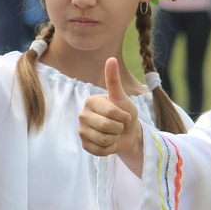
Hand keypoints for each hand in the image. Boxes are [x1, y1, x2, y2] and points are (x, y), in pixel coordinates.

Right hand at [78, 58, 143, 175]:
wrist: (128, 133)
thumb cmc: (126, 113)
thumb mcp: (122, 98)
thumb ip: (114, 81)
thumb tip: (111, 59)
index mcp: (91, 101)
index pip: (110, 112)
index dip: (122, 116)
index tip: (125, 115)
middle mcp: (83, 115)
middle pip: (105, 126)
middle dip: (118, 128)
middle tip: (119, 126)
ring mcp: (82, 130)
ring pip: (102, 139)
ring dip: (114, 139)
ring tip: (114, 133)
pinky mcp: (85, 145)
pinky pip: (99, 150)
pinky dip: (109, 148)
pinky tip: (109, 142)